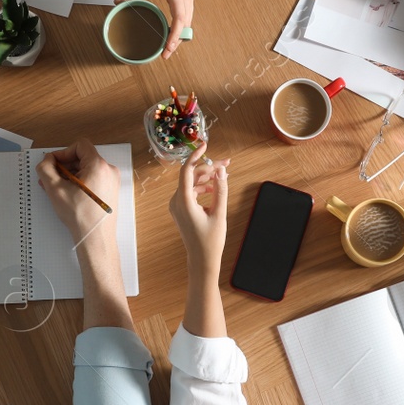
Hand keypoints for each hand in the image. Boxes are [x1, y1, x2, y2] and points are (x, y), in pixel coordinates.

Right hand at [37, 139, 120, 244]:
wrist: (95, 238)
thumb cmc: (80, 216)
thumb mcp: (55, 189)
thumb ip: (46, 169)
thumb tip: (46, 160)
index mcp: (99, 166)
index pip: (80, 145)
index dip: (63, 152)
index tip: (54, 164)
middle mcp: (108, 171)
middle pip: (83, 157)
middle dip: (65, 166)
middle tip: (52, 178)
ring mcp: (111, 181)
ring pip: (87, 169)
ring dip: (70, 176)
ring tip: (58, 188)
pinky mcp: (110, 191)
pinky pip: (93, 179)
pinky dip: (80, 183)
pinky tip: (68, 194)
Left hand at [119, 0, 193, 58]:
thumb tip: (118, 1)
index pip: (178, 20)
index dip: (173, 37)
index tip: (166, 50)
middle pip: (185, 26)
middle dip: (177, 42)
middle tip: (165, 55)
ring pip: (188, 21)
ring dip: (180, 35)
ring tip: (169, 46)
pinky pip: (188, 14)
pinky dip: (182, 26)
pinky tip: (174, 30)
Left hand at [169, 142, 228, 277]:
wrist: (201, 259)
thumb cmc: (210, 240)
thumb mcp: (220, 213)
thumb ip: (220, 190)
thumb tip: (221, 170)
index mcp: (183, 202)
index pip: (186, 171)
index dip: (196, 156)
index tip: (205, 145)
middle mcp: (176, 202)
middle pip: (191, 176)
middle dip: (209, 168)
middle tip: (227, 163)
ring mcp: (177, 205)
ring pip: (191, 183)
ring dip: (207, 177)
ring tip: (224, 174)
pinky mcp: (180, 209)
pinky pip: (190, 191)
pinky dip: (203, 187)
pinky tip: (215, 187)